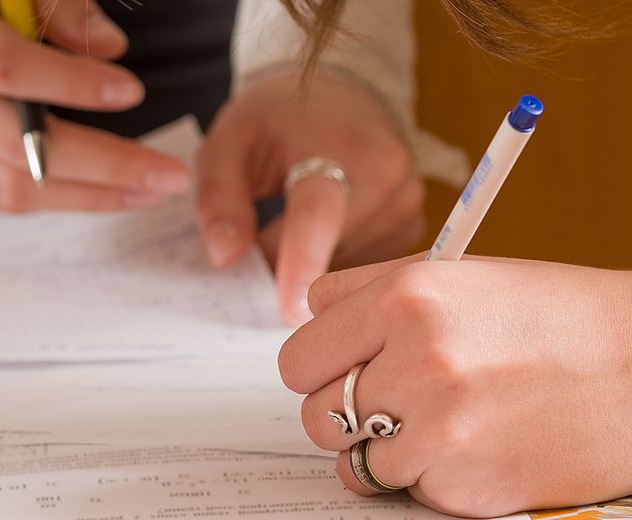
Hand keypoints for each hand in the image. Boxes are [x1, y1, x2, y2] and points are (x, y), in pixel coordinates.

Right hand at [0, 0, 187, 211]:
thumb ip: (53, 4)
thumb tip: (110, 48)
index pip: (10, 69)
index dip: (73, 84)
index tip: (132, 91)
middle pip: (23, 146)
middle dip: (107, 164)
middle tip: (170, 174)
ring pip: (17, 187)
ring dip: (95, 196)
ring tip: (153, 191)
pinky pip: (5, 201)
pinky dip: (63, 201)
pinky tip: (111, 195)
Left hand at [197, 73, 423, 325]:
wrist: (342, 98)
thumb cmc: (280, 119)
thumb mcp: (231, 141)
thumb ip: (219, 197)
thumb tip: (226, 258)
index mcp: (338, 146)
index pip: (319, 213)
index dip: (301, 261)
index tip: (288, 309)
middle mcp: (385, 177)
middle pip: (327, 254)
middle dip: (284, 268)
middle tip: (257, 249)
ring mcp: (406, 206)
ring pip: (346, 271)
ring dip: (311, 270)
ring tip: (295, 227)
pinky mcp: (412, 230)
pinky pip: (364, 271)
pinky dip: (335, 266)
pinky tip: (326, 235)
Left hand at [278, 253, 631, 517]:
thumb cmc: (565, 316)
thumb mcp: (466, 276)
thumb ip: (375, 291)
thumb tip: (311, 313)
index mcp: (408, 297)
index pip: (299, 354)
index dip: (317, 367)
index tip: (340, 372)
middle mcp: (416, 362)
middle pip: (312, 412)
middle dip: (341, 412)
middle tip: (387, 404)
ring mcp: (441, 431)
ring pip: (353, 461)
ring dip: (382, 451)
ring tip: (437, 427)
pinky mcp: (468, 487)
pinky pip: (406, 492)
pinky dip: (428, 479)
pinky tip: (475, 449)